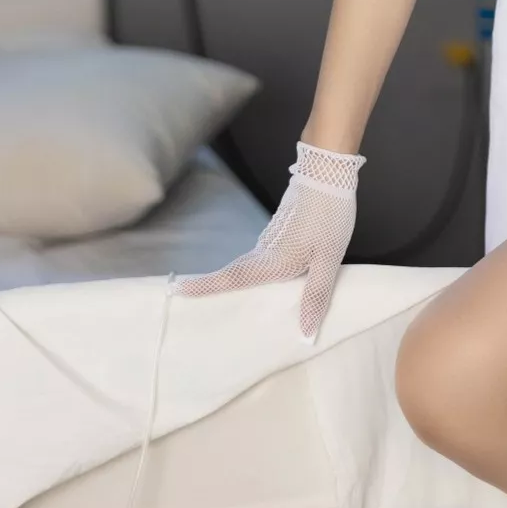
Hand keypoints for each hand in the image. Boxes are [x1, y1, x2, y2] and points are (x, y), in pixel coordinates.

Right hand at [174, 141, 365, 339]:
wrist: (328, 171)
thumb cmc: (329, 215)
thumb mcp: (328, 259)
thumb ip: (316, 295)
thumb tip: (305, 335)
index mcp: (273, 260)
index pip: (234, 277)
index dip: (206, 286)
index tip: (177, 289)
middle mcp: (265, 249)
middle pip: (235, 272)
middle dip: (212, 286)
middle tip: (187, 298)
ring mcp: (271, 236)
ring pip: (249, 263)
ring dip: (234, 279)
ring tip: (222, 299)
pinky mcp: (280, 227)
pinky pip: (261, 254)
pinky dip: (254, 267)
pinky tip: (265, 277)